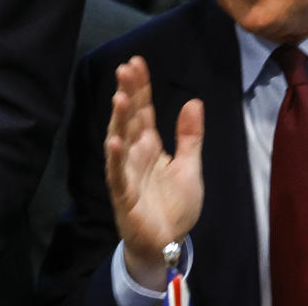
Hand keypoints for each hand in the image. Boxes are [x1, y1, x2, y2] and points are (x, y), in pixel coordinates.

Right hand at [105, 56, 203, 289]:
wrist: (168, 244)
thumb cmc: (175, 206)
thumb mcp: (190, 166)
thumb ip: (190, 136)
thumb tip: (194, 101)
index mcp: (150, 145)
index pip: (143, 111)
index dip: (141, 87)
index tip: (137, 62)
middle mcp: (135, 154)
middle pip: (129, 119)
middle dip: (127, 94)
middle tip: (125, 68)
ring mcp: (127, 172)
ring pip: (120, 141)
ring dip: (118, 120)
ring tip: (120, 98)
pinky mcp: (123, 194)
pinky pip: (117, 174)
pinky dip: (115, 158)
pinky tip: (114, 141)